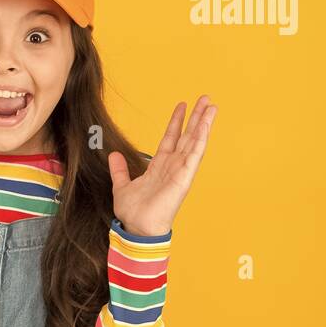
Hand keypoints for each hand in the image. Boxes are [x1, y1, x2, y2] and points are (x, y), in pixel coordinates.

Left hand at [110, 94, 216, 235]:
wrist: (137, 227)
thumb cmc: (133, 212)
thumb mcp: (122, 186)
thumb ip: (120, 170)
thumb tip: (113, 154)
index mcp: (160, 166)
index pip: (171, 139)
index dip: (176, 122)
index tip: (182, 106)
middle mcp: (173, 166)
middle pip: (187, 136)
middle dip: (196, 117)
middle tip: (206, 99)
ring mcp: (180, 171)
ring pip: (194, 142)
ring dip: (203, 123)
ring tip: (212, 106)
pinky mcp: (184, 177)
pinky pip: (194, 155)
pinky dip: (200, 140)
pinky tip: (205, 126)